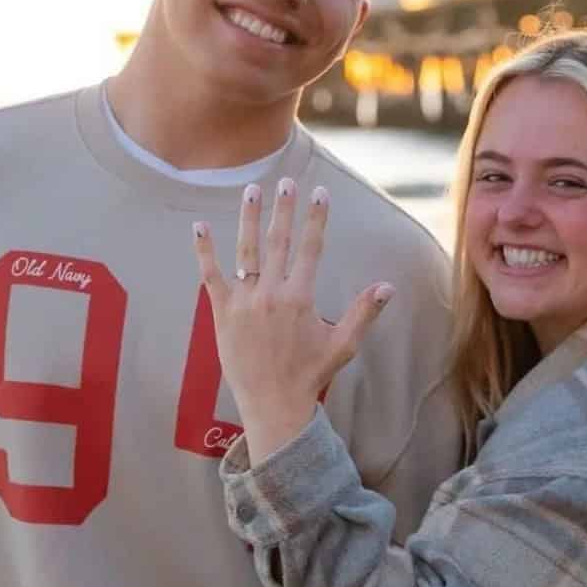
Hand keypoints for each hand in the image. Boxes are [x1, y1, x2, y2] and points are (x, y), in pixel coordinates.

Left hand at [193, 178, 393, 463]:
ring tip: (250, 190)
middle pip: (278, 242)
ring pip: (246, 251)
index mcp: (301, 298)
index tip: (319, 193)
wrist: (272, 404)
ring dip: (249, 218)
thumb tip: (388, 286)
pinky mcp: (222, 313)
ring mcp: (244, 302)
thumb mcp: (342, 344)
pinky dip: (204, 251)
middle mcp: (272, 294)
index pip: (310, 248)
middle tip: (286, 182)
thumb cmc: (309, 375)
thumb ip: (364, 312)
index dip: (315, 219)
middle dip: (283, 209)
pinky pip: (211, 276)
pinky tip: (199, 226)